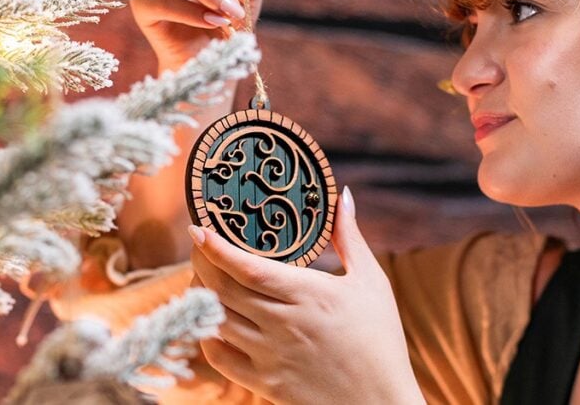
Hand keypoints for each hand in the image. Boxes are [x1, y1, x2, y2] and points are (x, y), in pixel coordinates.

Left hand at [189, 187, 423, 404]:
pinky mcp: (264, 383)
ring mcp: (270, 356)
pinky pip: (219, 356)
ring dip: (203, 295)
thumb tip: (343, 195)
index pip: (248, 267)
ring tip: (205, 275)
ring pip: (217, 320)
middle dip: (201, 263)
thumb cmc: (380, 339)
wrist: (381, 402)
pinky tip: (216, 317)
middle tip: (199, 244)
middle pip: (222, 290)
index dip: (216, 247)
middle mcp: (284, 325)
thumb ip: (350, 237)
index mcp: (309, 295)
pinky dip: (209, 334)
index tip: (198, 228)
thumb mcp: (371, 282)